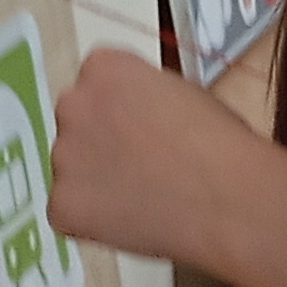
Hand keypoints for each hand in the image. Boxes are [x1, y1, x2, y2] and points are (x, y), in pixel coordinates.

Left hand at [45, 47, 244, 261]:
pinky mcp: (61, 204)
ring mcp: (63, 155)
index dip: (118, 109)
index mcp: (103, 68)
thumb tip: (135, 112)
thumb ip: (142, 95)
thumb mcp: (180, 91)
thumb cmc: (217, 144)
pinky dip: (93, 219)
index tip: (135, 127)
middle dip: (99, 141)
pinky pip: (68, 210)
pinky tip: (131, 218)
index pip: (95, 83)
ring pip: (72, 167)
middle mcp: (73, 104)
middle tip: (135, 164)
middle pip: (77, 121)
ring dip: (95, 180)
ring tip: (142, 196)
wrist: (225, 197)